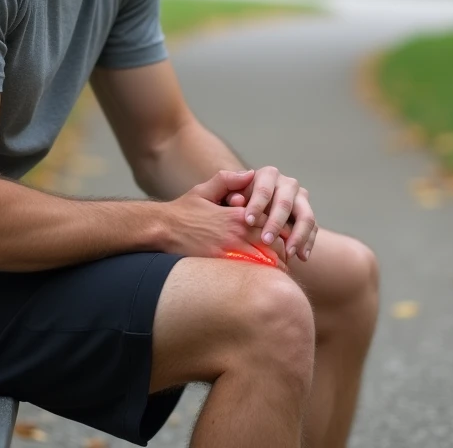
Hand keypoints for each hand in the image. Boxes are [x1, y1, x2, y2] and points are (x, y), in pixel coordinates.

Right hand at [164, 170, 286, 267]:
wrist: (161, 229)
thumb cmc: (183, 210)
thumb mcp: (204, 190)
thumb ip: (228, 179)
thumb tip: (251, 174)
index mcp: (237, 214)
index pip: (272, 222)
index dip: (284, 231)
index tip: (290, 236)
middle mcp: (237, 232)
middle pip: (273, 244)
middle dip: (285, 251)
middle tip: (292, 256)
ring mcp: (229, 249)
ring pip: (264, 261)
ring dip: (275, 266)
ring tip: (283, 271)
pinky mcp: (220, 263)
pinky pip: (247, 271)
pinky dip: (259, 275)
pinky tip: (263, 280)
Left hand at [224, 166, 317, 262]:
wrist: (246, 213)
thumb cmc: (229, 202)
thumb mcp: (221, 192)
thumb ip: (226, 187)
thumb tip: (237, 195)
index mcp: (267, 175)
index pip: (264, 188)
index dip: (257, 204)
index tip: (248, 221)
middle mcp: (287, 184)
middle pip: (286, 202)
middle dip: (276, 223)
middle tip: (266, 241)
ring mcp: (301, 200)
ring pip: (306, 216)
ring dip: (298, 235)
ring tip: (288, 253)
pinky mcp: (307, 215)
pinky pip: (313, 229)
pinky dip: (308, 243)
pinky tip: (301, 257)